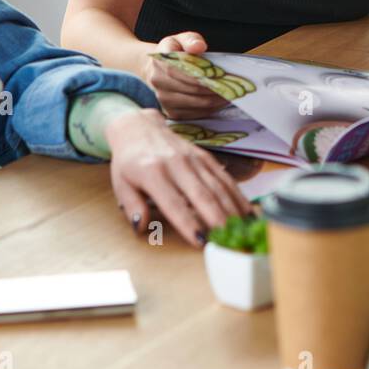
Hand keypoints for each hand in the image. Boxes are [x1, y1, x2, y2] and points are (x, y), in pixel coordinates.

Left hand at [106, 108, 252, 246]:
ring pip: (217, 186)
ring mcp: (193, 158)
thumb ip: (132, 206)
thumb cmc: (129, 161)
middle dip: (217, 219)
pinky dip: (237, 195)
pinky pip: (224, 177)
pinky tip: (247, 211)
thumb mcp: (121, 184)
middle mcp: (176, 164)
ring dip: (231, 209)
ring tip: (244, 230)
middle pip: (202, 194)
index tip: (200, 241)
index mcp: (152, 173)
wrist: (139, 128)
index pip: (173, 202)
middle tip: (229, 240)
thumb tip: (141, 227)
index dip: (188, 222)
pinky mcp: (204, 156)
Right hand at [142, 31, 229, 120]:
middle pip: (190, 88)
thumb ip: (191, 40)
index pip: (179, 69)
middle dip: (213, 87)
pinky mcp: (171, 112)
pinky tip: (221, 101)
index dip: (199, 74)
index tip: (218, 74)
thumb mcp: (182, 39)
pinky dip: (211, 108)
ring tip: (230, 93)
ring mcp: (163, 99)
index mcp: (159, 60)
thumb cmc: (176, 51)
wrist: (159, 69)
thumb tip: (199, 46)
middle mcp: (158, 81)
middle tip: (232, 85)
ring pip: (195, 103)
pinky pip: (195, 114)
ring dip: (215, 99)